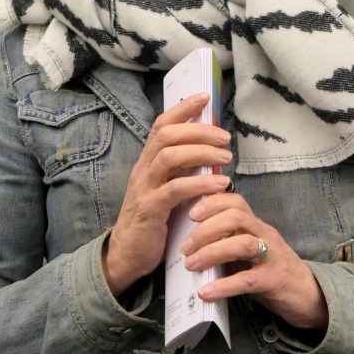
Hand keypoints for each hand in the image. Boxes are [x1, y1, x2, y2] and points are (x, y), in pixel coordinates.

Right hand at [103, 93, 232, 296]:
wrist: (127, 255)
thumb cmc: (153, 221)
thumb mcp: (164, 189)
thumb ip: (181, 171)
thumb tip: (210, 150)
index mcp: (147, 162)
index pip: (161, 125)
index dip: (182, 108)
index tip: (205, 97)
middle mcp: (143, 170)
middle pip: (167, 135)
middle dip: (198, 130)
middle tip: (225, 136)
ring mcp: (144, 189)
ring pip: (169, 156)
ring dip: (202, 152)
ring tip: (226, 156)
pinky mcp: (150, 210)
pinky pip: (175, 189)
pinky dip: (200, 182)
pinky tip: (220, 184)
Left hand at [180, 192, 327, 331]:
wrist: (309, 295)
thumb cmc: (272, 271)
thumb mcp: (250, 250)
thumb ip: (227, 242)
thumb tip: (190, 242)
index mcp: (257, 225)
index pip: (235, 201)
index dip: (211, 203)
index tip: (190, 213)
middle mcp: (265, 235)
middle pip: (236, 217)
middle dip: (206, 229)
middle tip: (185, 246)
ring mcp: (272, 257)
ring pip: (242, 244)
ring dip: (212, 252)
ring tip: (191, 265)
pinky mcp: (275, 281)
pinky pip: (248, 279)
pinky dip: (223, 286)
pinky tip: (206, 292)